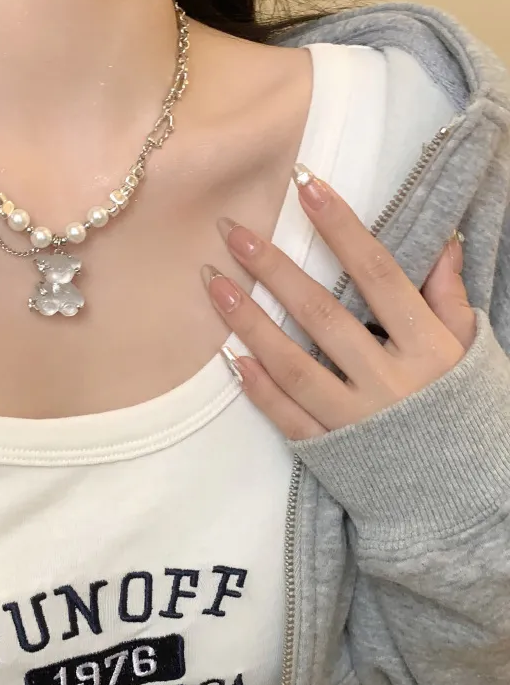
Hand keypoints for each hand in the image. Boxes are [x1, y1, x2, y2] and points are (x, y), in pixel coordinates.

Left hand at [204, 165, 476, 439]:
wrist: (464, 499)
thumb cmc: (465, 414)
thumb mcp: (470, 352)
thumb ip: (450, 298)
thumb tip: (446, 239)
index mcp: (428, 347)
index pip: (378, 274)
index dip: (341, 227)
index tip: (305, 185)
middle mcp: (390, 381)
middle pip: (322, 314)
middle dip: (274, 269)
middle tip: (231, 231)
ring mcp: (357, 419)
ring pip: (293, 364)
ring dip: (249, 322)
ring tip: (213, 281)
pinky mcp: (332, 452)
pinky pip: (288, 417)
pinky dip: (258, 388)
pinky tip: (228, 356)